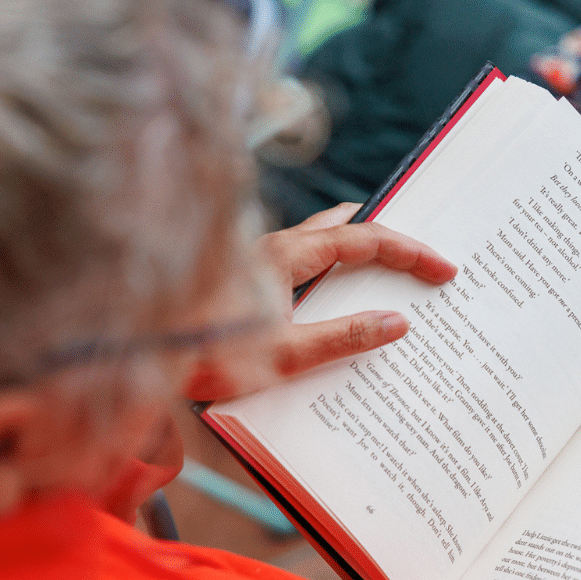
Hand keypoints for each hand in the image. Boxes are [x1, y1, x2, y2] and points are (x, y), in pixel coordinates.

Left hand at [183, 203, 456, 399]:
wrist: (137, 353)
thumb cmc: (205, 353)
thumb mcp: (284, 352)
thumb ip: (341, 336)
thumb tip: (396, 322)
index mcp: (288, 255)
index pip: (364, 238)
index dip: (409, 251)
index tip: (442, 268)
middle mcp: (273, 249)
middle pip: (342, 227)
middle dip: (384, 238)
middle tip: (416, 258)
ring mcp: (258, 264)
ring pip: (319, 244)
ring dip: (356, 255)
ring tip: (385, 278)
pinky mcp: (247, 284)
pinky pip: (300, 267)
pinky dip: (330, 275)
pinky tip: (333, 306)